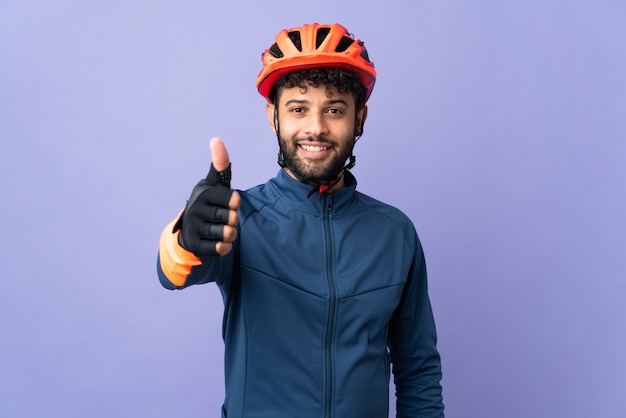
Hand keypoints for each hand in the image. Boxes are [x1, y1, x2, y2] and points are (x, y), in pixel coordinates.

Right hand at [176, 137, 240, 256]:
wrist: (189, 230)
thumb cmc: (209, 203)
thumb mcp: (215, 184)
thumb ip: (220, 165)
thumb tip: (216, 139)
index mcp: (203, 193)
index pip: (233, 200)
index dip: (236, 203)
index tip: (231, 203)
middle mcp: (196, 210)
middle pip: (231, 218)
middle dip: (233, 220)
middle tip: (226, 219)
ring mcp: (194, 228)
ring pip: (226, 234)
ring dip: (231, 235)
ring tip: (225, 230)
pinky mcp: (195, 245)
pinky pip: (220, 249)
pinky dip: (225, 247)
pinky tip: (220, 242)